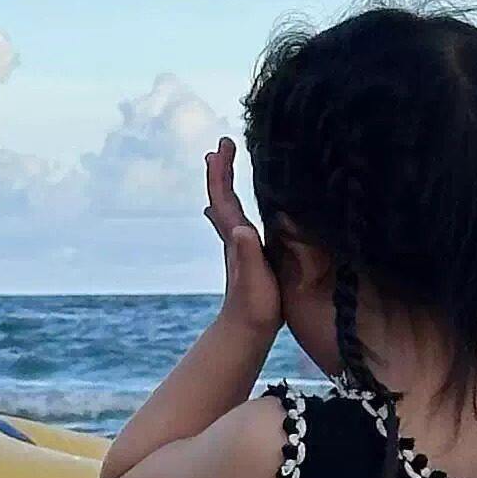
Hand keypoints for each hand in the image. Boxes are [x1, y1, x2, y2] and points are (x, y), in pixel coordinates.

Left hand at [205, 139, 282, 339]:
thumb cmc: (255, 307)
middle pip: (223, 197)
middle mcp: (234, 239)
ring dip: (225, 185)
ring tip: (224, 167)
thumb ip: (248, 255)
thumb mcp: (255, 280)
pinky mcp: (247, 258)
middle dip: (222, 171)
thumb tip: (240, 230)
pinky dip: (235, 208)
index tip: (222, 146)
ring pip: (228, 208)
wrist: (245, 331)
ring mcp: (238, 248)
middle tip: (222, 146)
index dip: (221, 172)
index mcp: (237, 238)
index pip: (224, 198)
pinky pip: (238, 223)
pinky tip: (236, 215)